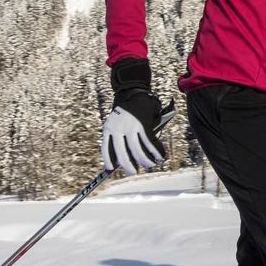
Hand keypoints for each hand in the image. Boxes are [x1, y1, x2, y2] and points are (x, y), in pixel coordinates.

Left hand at [101, 59, 175, 175]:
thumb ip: (116, 137)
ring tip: (149, 165)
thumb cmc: (126, 111)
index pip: (106, 148)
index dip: (108, 160)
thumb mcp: (115, 122)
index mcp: (108, 128)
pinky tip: (159, 156)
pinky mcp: (143, 124)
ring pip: (137, 149)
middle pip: (122, 153)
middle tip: (132, 172)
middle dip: (128, 165)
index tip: (111, 169)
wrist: (136, 93)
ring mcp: (131, 127)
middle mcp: (118, 128)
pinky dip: (155, 151)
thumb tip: (120, 158)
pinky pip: (149, 142)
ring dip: (144, 160)